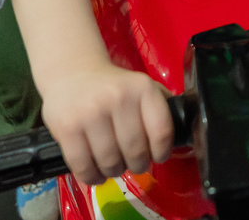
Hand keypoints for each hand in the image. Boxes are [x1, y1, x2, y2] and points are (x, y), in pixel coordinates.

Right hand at [39, 60, 174, 185]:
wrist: (72, 71)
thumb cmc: (112, 86)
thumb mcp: (141, 86)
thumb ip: (160, 108)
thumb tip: (181, 135)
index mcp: (142, 88)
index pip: (162, 132)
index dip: (162, 152)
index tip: (157, 156)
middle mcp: (118, 98)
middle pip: (136, 152)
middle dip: (137, 165)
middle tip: (132, 162)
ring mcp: (91, 113)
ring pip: (110, 163)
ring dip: (114, 172)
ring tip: (113, 165)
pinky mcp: (67, 128)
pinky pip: (83, 166)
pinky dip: (91, 177)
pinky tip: (95, 172)